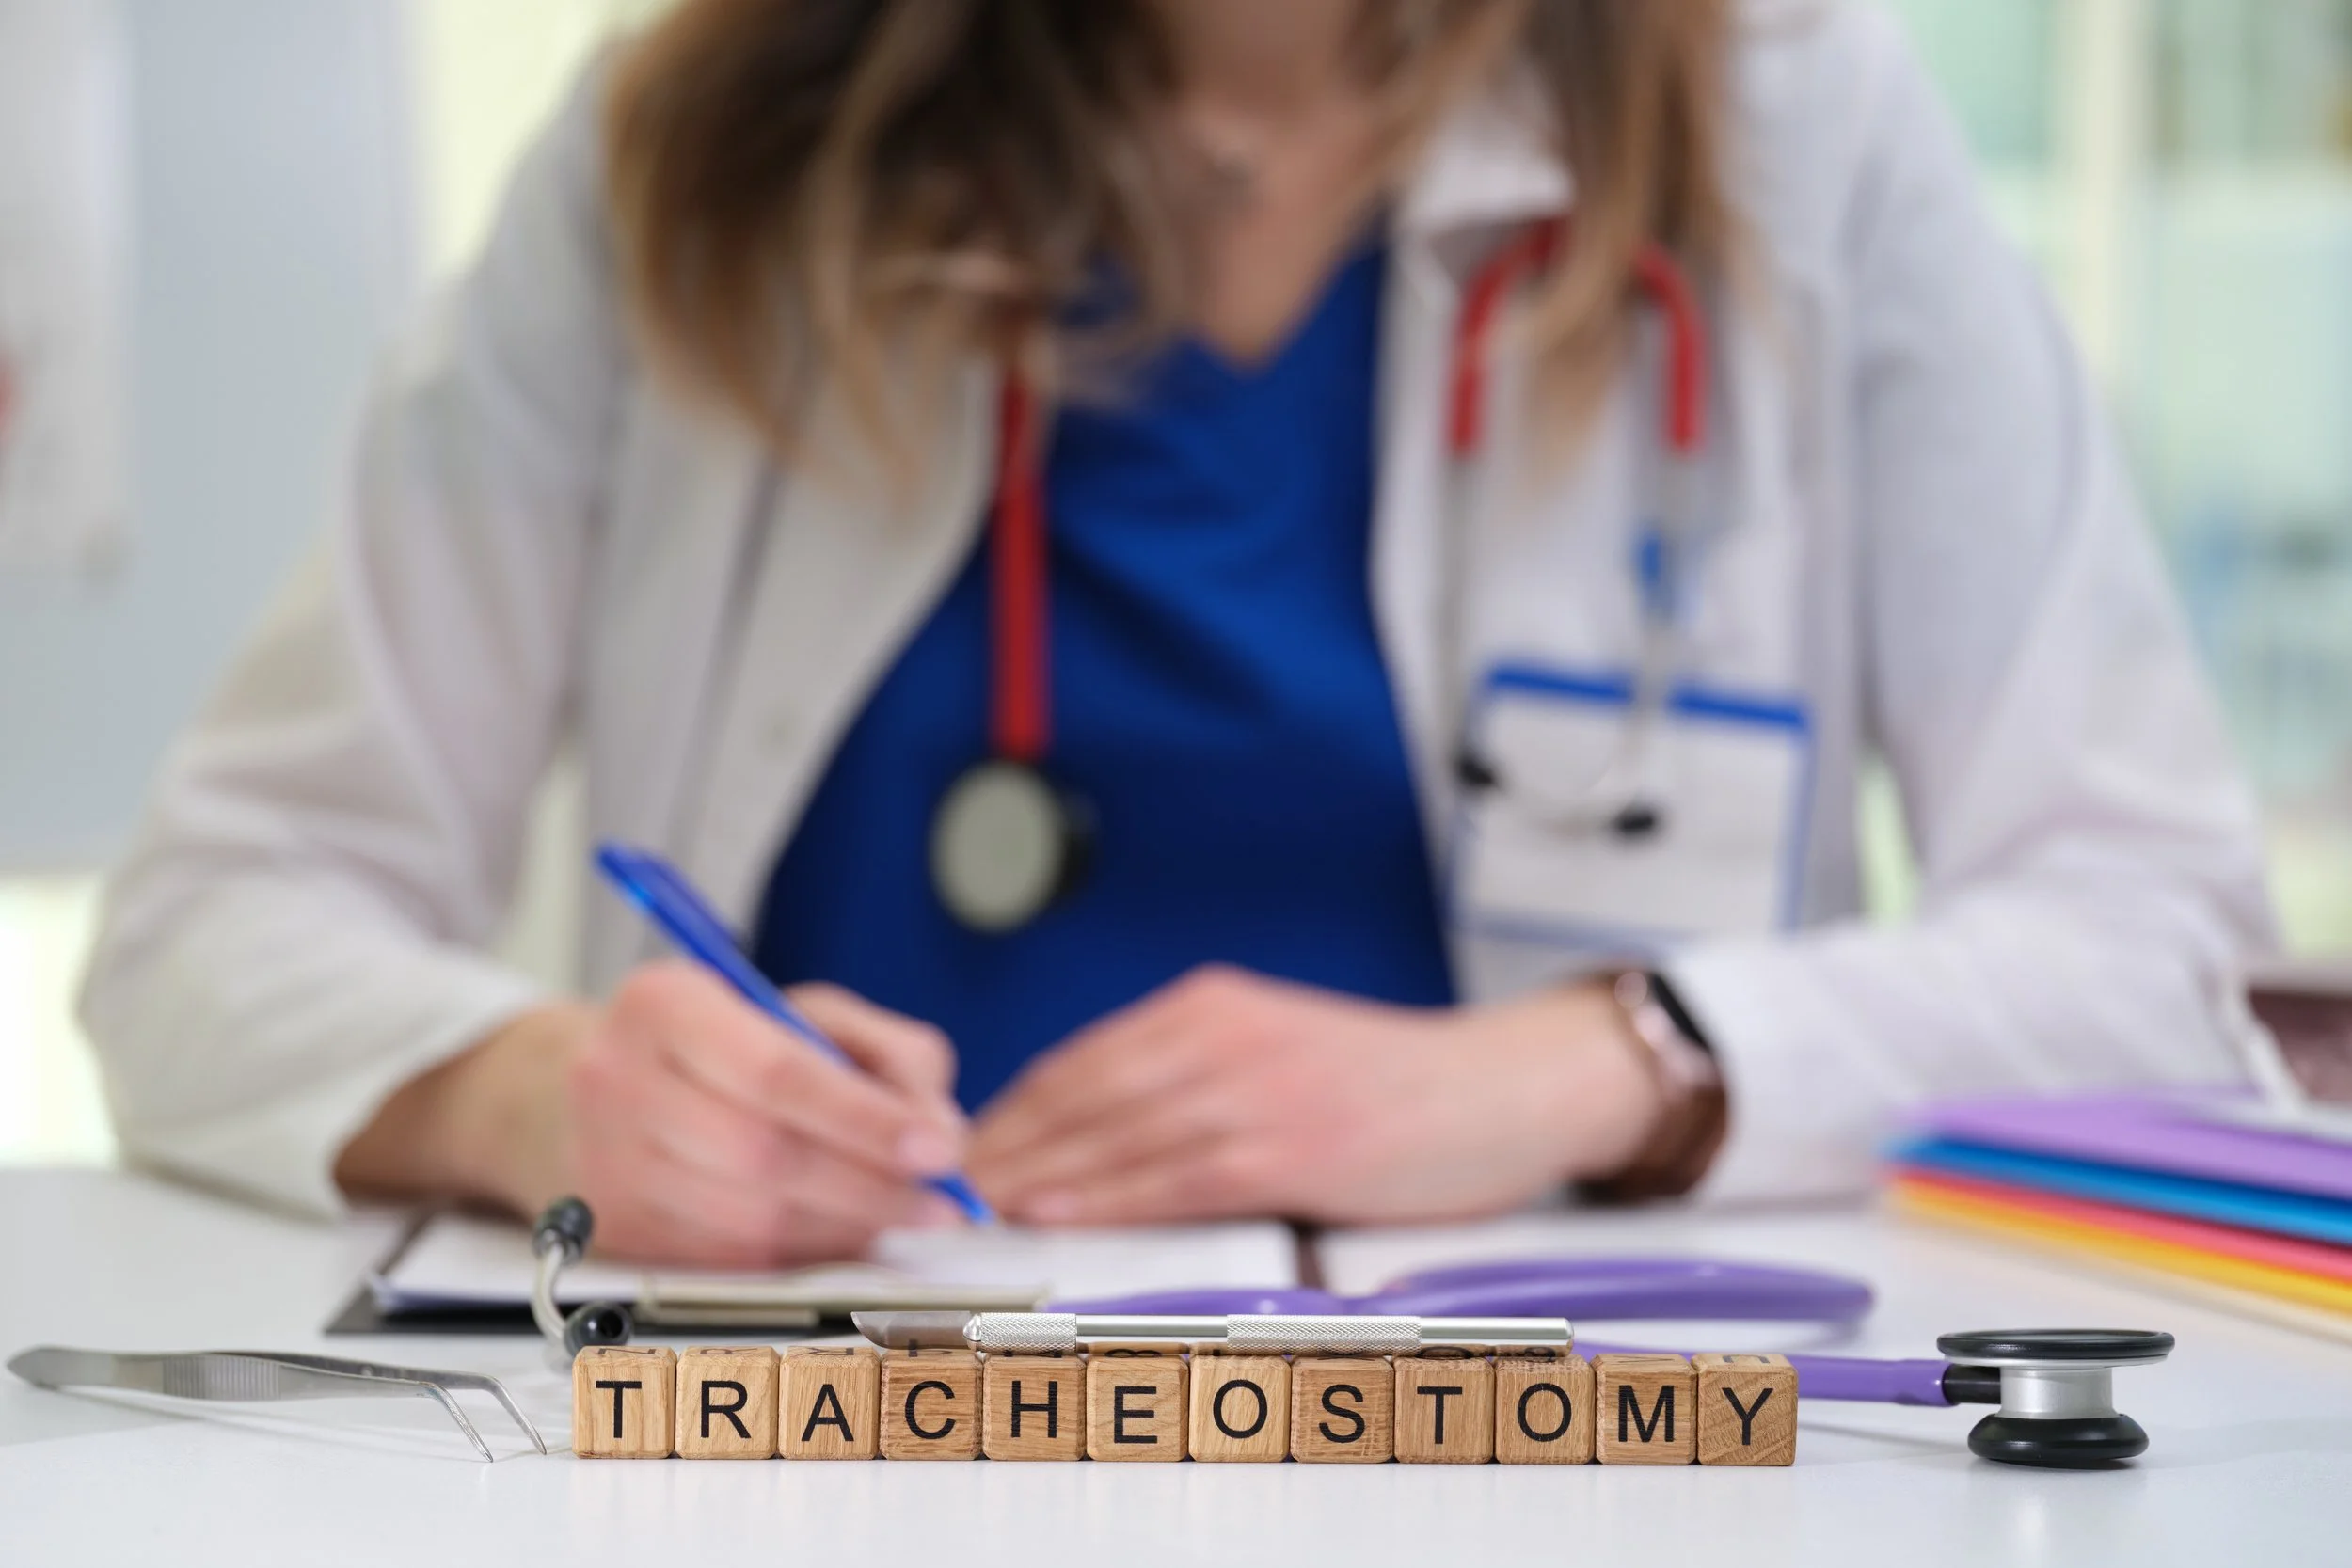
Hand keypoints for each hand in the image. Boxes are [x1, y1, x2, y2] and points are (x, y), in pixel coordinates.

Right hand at [337, 964, 970, 1265]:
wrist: (580, 1095)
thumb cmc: (713, 1048)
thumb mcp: (801, 1013)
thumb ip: (885, 1052)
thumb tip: (935, 1123)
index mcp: (664, 1004)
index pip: (777, 1071)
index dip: (866, 1118)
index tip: (938, 1146)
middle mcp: (617, 1081)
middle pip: (764, 1156)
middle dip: (870, 1185)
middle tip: (941, 1198)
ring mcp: (605, 1166)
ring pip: (748, 1222)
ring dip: (843, 1228)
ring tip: (900, 1215)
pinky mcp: (613, 1235)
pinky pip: (727, 1263)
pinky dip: (800, 1257)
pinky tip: (840, 1234)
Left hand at [965, 966, 1668, 1225]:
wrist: (1505, 1090)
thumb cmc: (1397, 1089)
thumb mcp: (1282, 1055)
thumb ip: (1199, 1080)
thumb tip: (1105, 1136)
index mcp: (1216, 1005)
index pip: (1084, 1057)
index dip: (1013, 1105)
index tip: (962, 1146)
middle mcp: (1225, 1034)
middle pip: (1080, 1090)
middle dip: (1003, 1139)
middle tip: (937, 1183)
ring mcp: (1256, 1088)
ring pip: (1112, 1131)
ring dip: (1032, 1170)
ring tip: (970, 1203)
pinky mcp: (1290, 1146)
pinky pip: (1170, 1174)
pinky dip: (1100, 1194)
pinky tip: (1050, 1211)